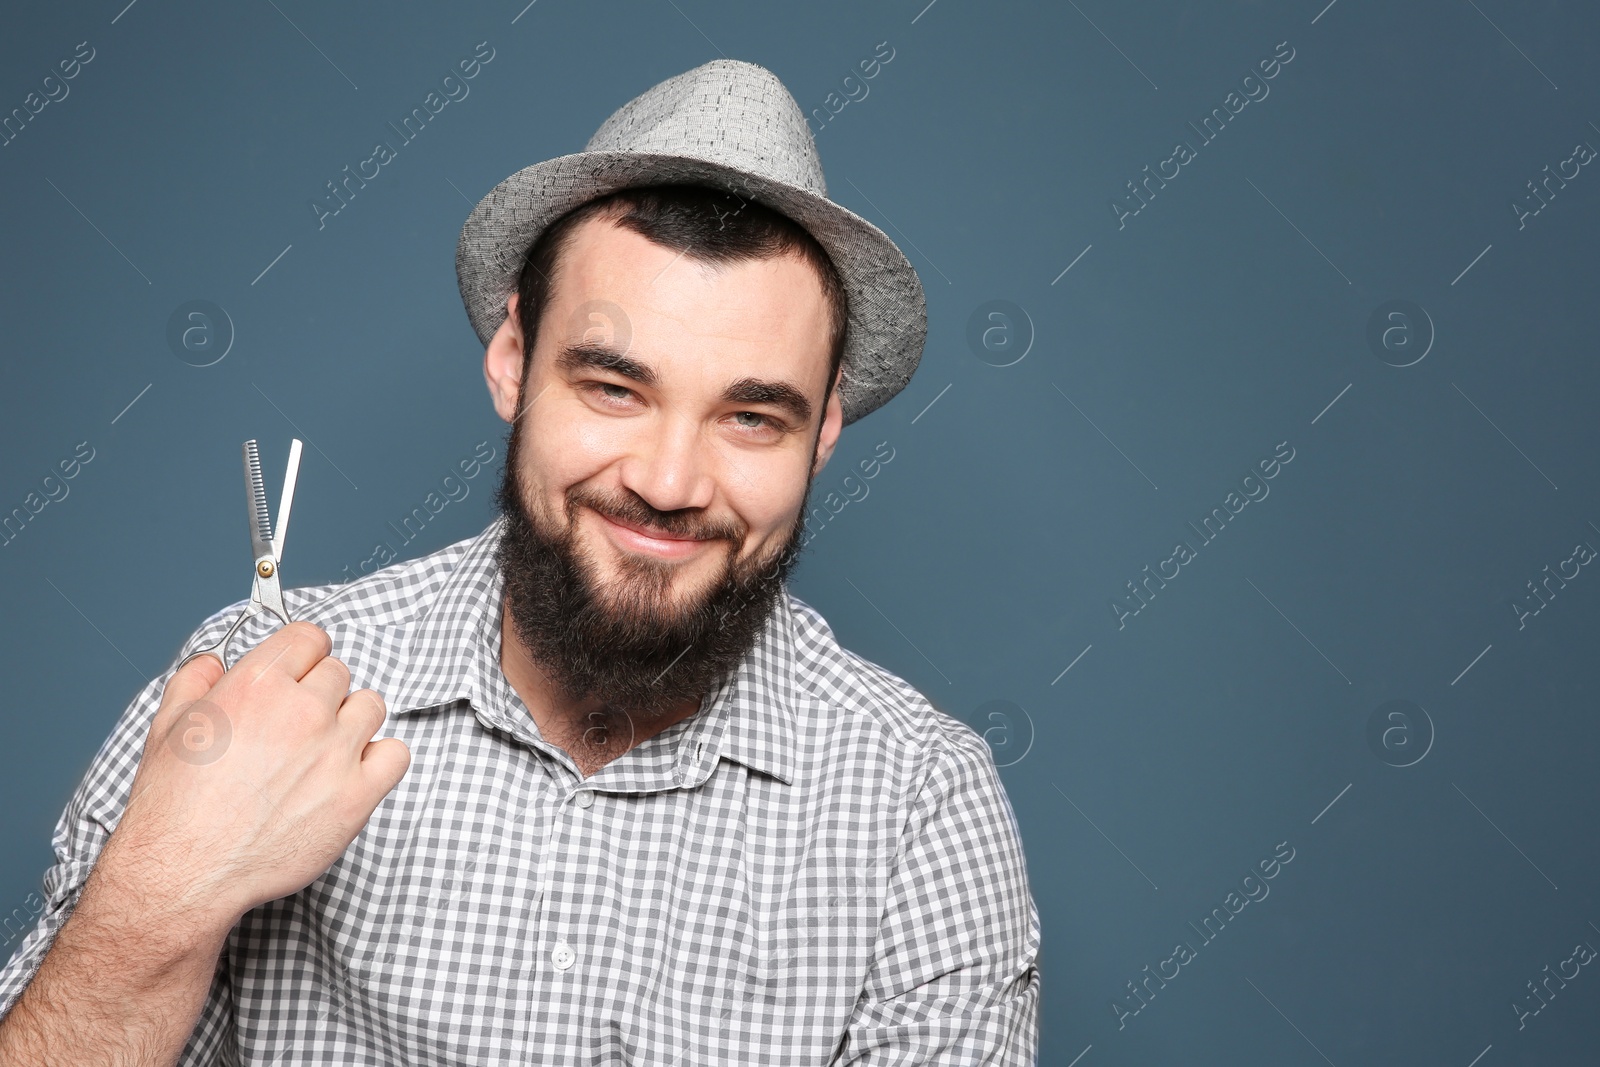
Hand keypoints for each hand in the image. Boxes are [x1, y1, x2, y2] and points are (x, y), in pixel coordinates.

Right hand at [96, 621, 410, 933]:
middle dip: (320, 694)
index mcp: (258, 683)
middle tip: (297, 728)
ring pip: (371, 707)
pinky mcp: (358, 795)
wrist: (183, 872)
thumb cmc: (172, 806)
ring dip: (351, 723)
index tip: (299, 672)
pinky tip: (351, 774)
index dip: (303, 655)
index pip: (310, 637)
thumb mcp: (167, 726)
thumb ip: (195, 679)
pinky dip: (380, 761)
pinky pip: (396, 754)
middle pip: (339, 673)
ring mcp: (335, 751)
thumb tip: (214, 661)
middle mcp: (303, 710)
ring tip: (322, 752)